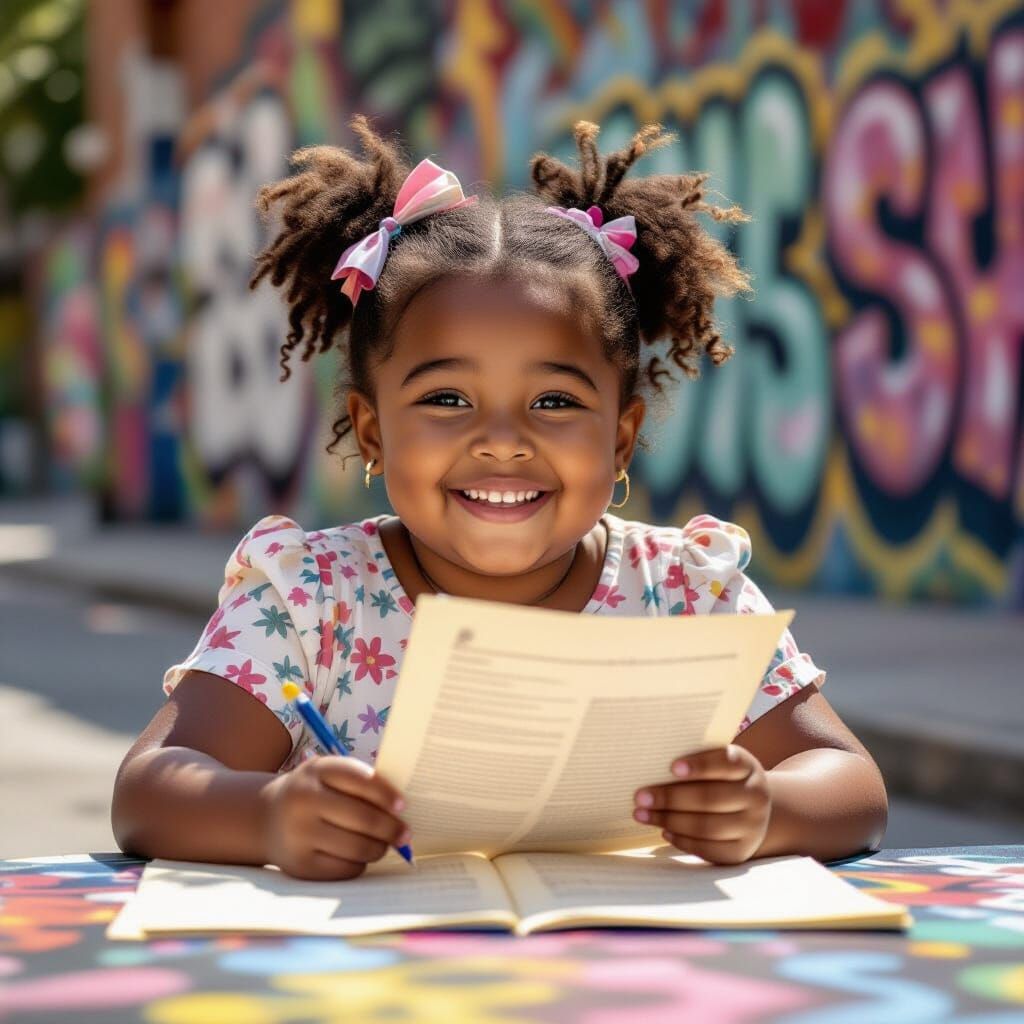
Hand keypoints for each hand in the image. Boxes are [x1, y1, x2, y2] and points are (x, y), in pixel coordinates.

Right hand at [260, 755, 409, 879]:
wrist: (267, 818)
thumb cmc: (314, 793)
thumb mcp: (328, 775)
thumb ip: (360, 782)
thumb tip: (400, 810)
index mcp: (316, 770)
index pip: (360, 779)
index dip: (386, 794)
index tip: (402, 805)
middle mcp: (303, 800)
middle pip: (362, 818)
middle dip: (391, 828)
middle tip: (404, 833)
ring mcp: (298, 834)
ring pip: (357, 847)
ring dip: (379, 848)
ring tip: (384, 844)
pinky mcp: (299, 865)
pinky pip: (345, 869)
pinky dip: (360, 864)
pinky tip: (359, 856)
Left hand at [633, 745, 770, 864]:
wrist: (753, 809)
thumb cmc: (722, 778)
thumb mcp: (719, 764)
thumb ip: (696, 761)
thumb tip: (653, 761)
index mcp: (747, 767)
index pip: (726, 762)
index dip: (700, 765)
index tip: (672, 767)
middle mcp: (755, 796)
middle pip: (710, 798)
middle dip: (671, 797)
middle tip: (640, 797)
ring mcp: (751, 827)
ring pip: (707, 826)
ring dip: (669, 820)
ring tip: (642, 814)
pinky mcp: (741, 851)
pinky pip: (709, 849)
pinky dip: (683, 841)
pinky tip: (664, 831)